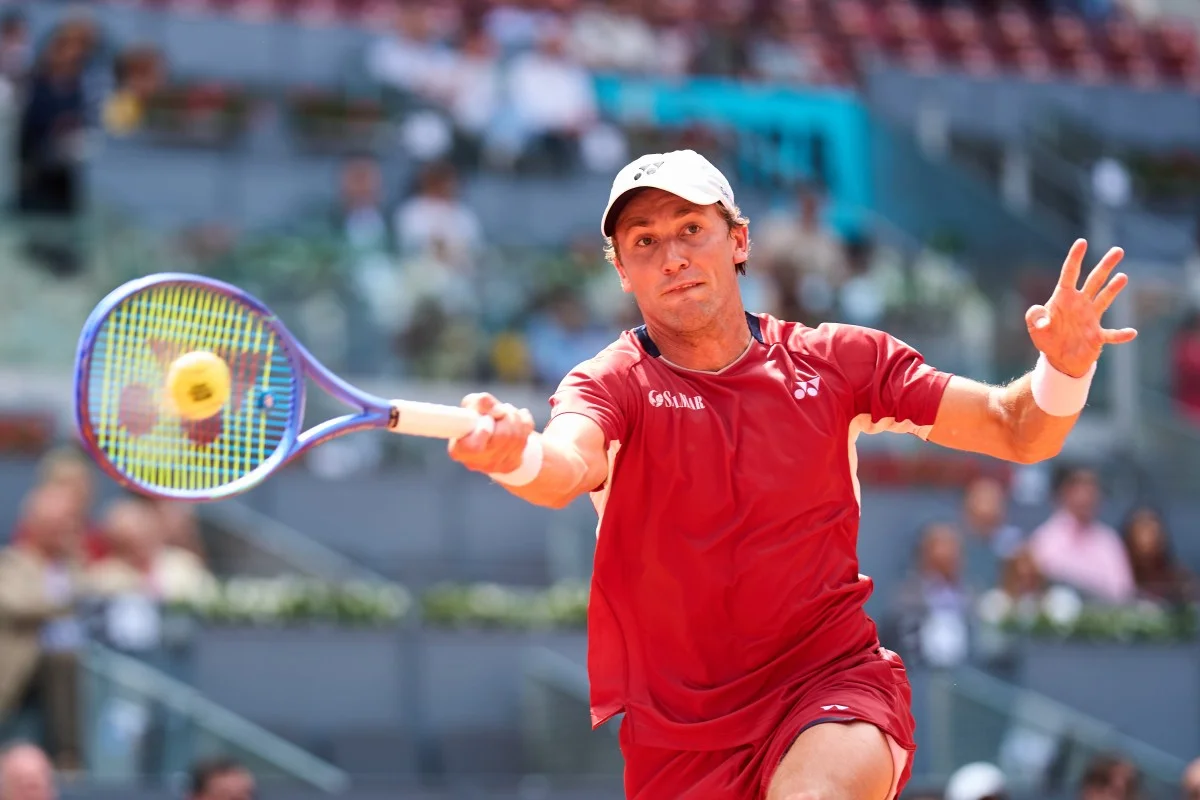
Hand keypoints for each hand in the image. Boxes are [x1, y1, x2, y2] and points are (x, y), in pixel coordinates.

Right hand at [447, 393, 534, 475]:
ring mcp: (497, 466)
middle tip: (500, 409)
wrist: (492, 433)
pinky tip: (518, 419)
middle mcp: (477, 463)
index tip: (487, 418)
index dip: (484, 430)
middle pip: (502, 437)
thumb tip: (492, 406)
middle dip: (505, 416)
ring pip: (516, 437)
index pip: (474, 447)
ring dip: (514, 417)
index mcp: (459, 450)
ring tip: (507, 411)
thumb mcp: (471, 405)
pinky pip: (526, 438)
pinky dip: (524, 423)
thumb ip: (478, 403)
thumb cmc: (475, 418)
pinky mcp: (513, 463)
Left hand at [1026, 239, 1137, 377]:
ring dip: (1113, 289)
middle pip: (1094, 280)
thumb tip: (1044, 321)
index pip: (1069, 274)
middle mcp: (1080, 304)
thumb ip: (1034, 318)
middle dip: (1105, 266)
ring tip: (1122, 276)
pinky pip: (1111, 334)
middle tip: (1118, 250)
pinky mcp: (1097, 336)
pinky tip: (1131, 332)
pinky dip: (1120, 334)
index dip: (1075, 258)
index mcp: (1063, 298)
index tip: (1082, 242)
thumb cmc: (1047, 338)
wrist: (1059, 359)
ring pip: (1105, 299)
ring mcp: (1091, 318)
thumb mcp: (1034, 327)